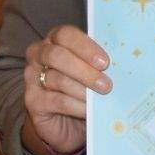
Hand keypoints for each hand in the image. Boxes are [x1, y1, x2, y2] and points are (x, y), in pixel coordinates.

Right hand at [22, 24, 110, 154]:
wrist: (66, 120)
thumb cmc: (83, 87)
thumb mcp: (92, 70)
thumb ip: (99, 62)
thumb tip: (122, 61)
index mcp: (54, 39)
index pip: (65, 35)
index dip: (85, 47)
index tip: (105, 62)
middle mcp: (38, 54)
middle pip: (57, 56)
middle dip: (85, 70)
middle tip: (106, 85)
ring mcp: (31, 77)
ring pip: (58, 80)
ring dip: (83, 90)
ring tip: (101, 98)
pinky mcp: (32, 100)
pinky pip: (57, 100)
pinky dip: (76, 105)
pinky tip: (89, 110)